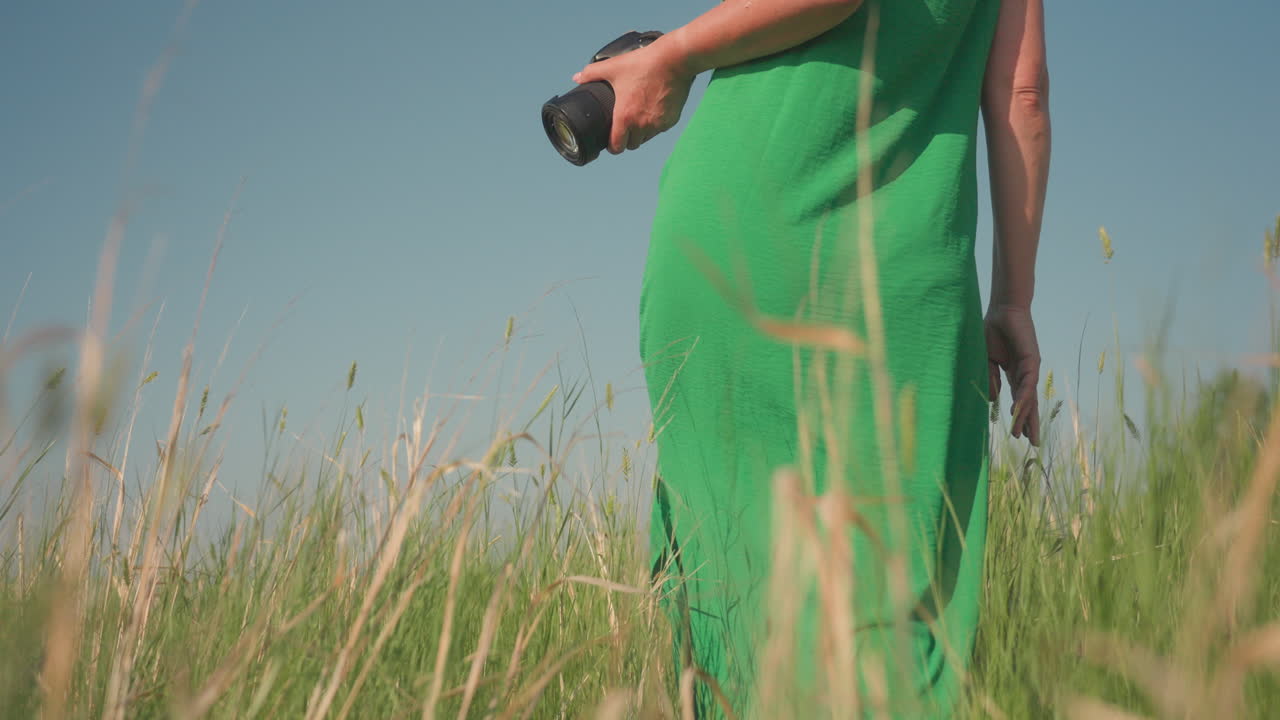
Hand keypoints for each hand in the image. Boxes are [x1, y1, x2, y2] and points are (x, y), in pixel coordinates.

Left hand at [573, 40, 695, 154]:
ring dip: (641, 133)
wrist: (673, 60)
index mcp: (625, 117)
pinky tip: (653, 111)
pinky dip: (656, 124)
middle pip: (632, 145)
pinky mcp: (671, 120)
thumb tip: (576, 77)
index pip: (617, 147)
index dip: (612, 146)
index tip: (611, 141)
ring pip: (647, 138)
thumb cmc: (643, 63)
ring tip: (638, 118)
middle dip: (627, 139)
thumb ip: (592, 73)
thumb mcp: (614, 67)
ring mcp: (658, 124)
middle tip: (624, 127)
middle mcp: (642, 125)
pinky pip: (660, 129)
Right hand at [985, 304, 1041, 444]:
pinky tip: (1020, 411)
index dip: (1018, 416)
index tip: (1018, 434)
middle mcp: (1025, 373)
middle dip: (1029, 422)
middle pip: (1028, 403)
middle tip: (1033, 443)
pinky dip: (1024, 398)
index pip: (1018, 399)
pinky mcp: (1032, 360)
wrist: (1003, 310)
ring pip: (1029, 397)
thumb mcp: (987, 360)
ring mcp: (1030, 368)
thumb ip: (990, 379)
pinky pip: (1027, 384)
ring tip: (1026, 435)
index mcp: (1013, 373)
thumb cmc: (994, 331)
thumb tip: (993, 400)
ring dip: (1026, 416)